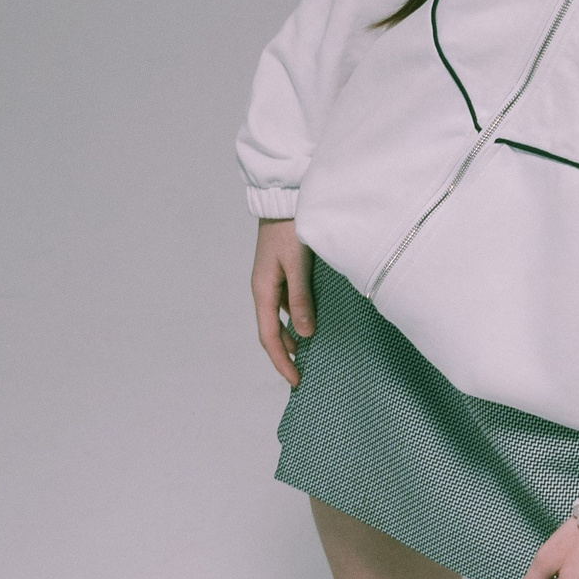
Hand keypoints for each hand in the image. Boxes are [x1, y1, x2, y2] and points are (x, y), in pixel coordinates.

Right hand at [253, 218, 313, 384]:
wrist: (283, 197)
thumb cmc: (289, 227)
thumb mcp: (297, 264)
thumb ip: (300, 298)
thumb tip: (305, 333)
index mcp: (262, 290)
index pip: (269, 337)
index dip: (282, 361)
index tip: (296, 381)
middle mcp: (264, 289)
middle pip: (272, 332)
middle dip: (286, 355)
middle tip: (305, 374)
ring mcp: (272, 281)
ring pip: (280, 318)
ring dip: (294, 337)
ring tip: (313, 354)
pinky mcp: (282, 272)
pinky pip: (288, 304)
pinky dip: (299, 318)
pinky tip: (315, 323)